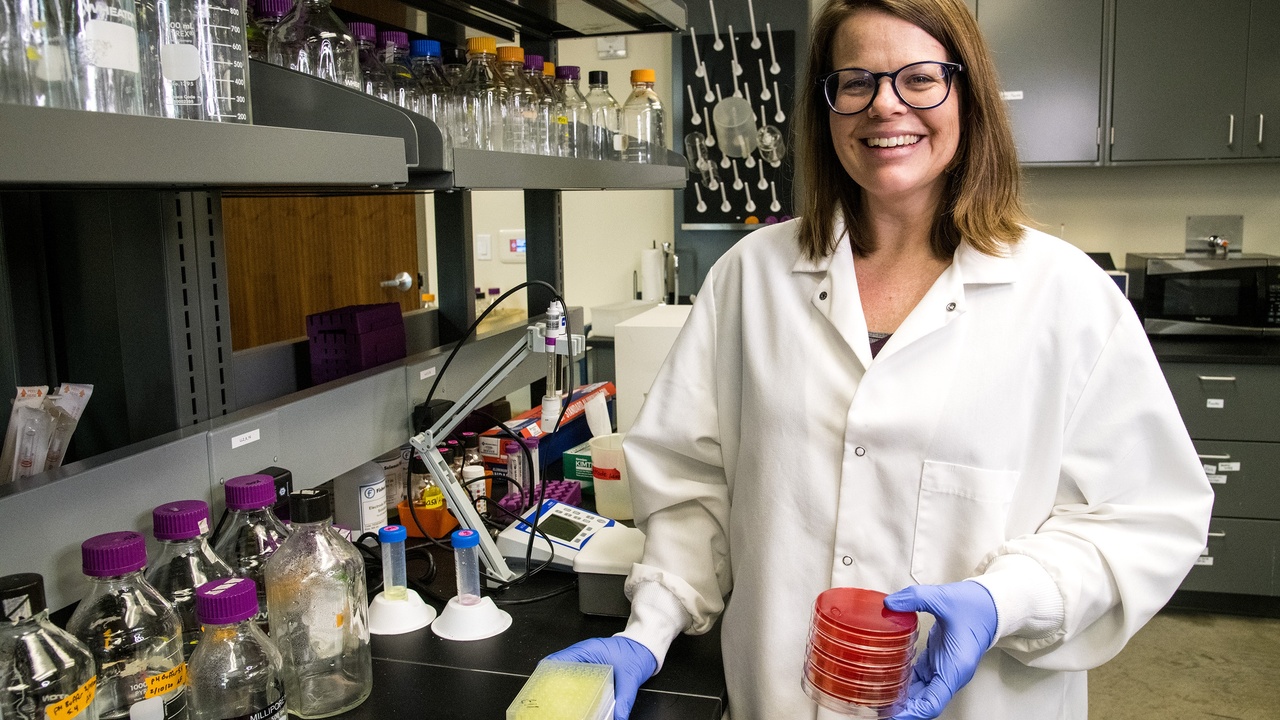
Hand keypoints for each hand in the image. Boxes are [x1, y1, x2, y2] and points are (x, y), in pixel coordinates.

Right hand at [545, 636, 657, 719]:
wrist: (647, 647)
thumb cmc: (637, 652)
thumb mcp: (631, 678)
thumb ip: (624, 700)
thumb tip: (618, 718)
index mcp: (587, 650)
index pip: (557, 660)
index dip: (546, 675)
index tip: (541, 690)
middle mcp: (583, 654)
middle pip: (558, 669)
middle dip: (551, 686)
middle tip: (548, 703)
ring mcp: (586, 660)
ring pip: (566, 675)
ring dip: (561, 688)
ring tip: (557, 705)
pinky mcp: (591, 668)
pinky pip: (575, 678)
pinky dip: (571, 689)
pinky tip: (573, 703)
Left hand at [883, 581, 997, 719]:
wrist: (991, 604)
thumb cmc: (976, 607)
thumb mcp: (943, 598)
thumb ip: (915, 599)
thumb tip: (890, 603)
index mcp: (954, 667)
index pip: (932, 703)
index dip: (911, 713)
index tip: (891, 714)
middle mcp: (950, 673)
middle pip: (923, 703)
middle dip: (900, 707)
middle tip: (875, 704)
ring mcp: (945, 668)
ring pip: (920, 692)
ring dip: (901, 697)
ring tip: (877, 695)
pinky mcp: (939, 661)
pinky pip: (920, 679)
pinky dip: (905, 682)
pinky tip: (888, 678)